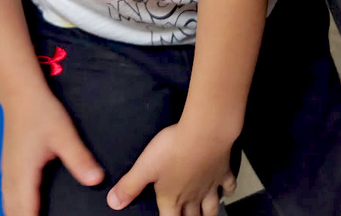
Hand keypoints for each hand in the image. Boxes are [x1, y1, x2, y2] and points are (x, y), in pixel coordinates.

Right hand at [1, 89, 104, 215]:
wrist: (21, 93)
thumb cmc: (41, 112)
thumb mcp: (64, 134)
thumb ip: (79, 159)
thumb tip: (96, 181)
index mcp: (23, 177)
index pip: (26, 214)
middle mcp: (11, 180)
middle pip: (14, 214)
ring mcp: (6, 174)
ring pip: (8, 208)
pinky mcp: (8, 168)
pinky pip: (8, 199)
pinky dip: (16, 209)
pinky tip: (26, 209)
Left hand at [107, 121, 236, 215]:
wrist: (205, 133)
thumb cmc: (172, 149)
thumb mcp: (145, 167)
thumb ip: (129, 185)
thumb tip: (112, 203)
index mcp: (172, 198)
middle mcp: (192, 197)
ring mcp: (210, 186)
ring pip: (211, 208)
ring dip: (208, 214)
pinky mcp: (223, 171)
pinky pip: (228, 187)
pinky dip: (228, 192)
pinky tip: (226, 192)